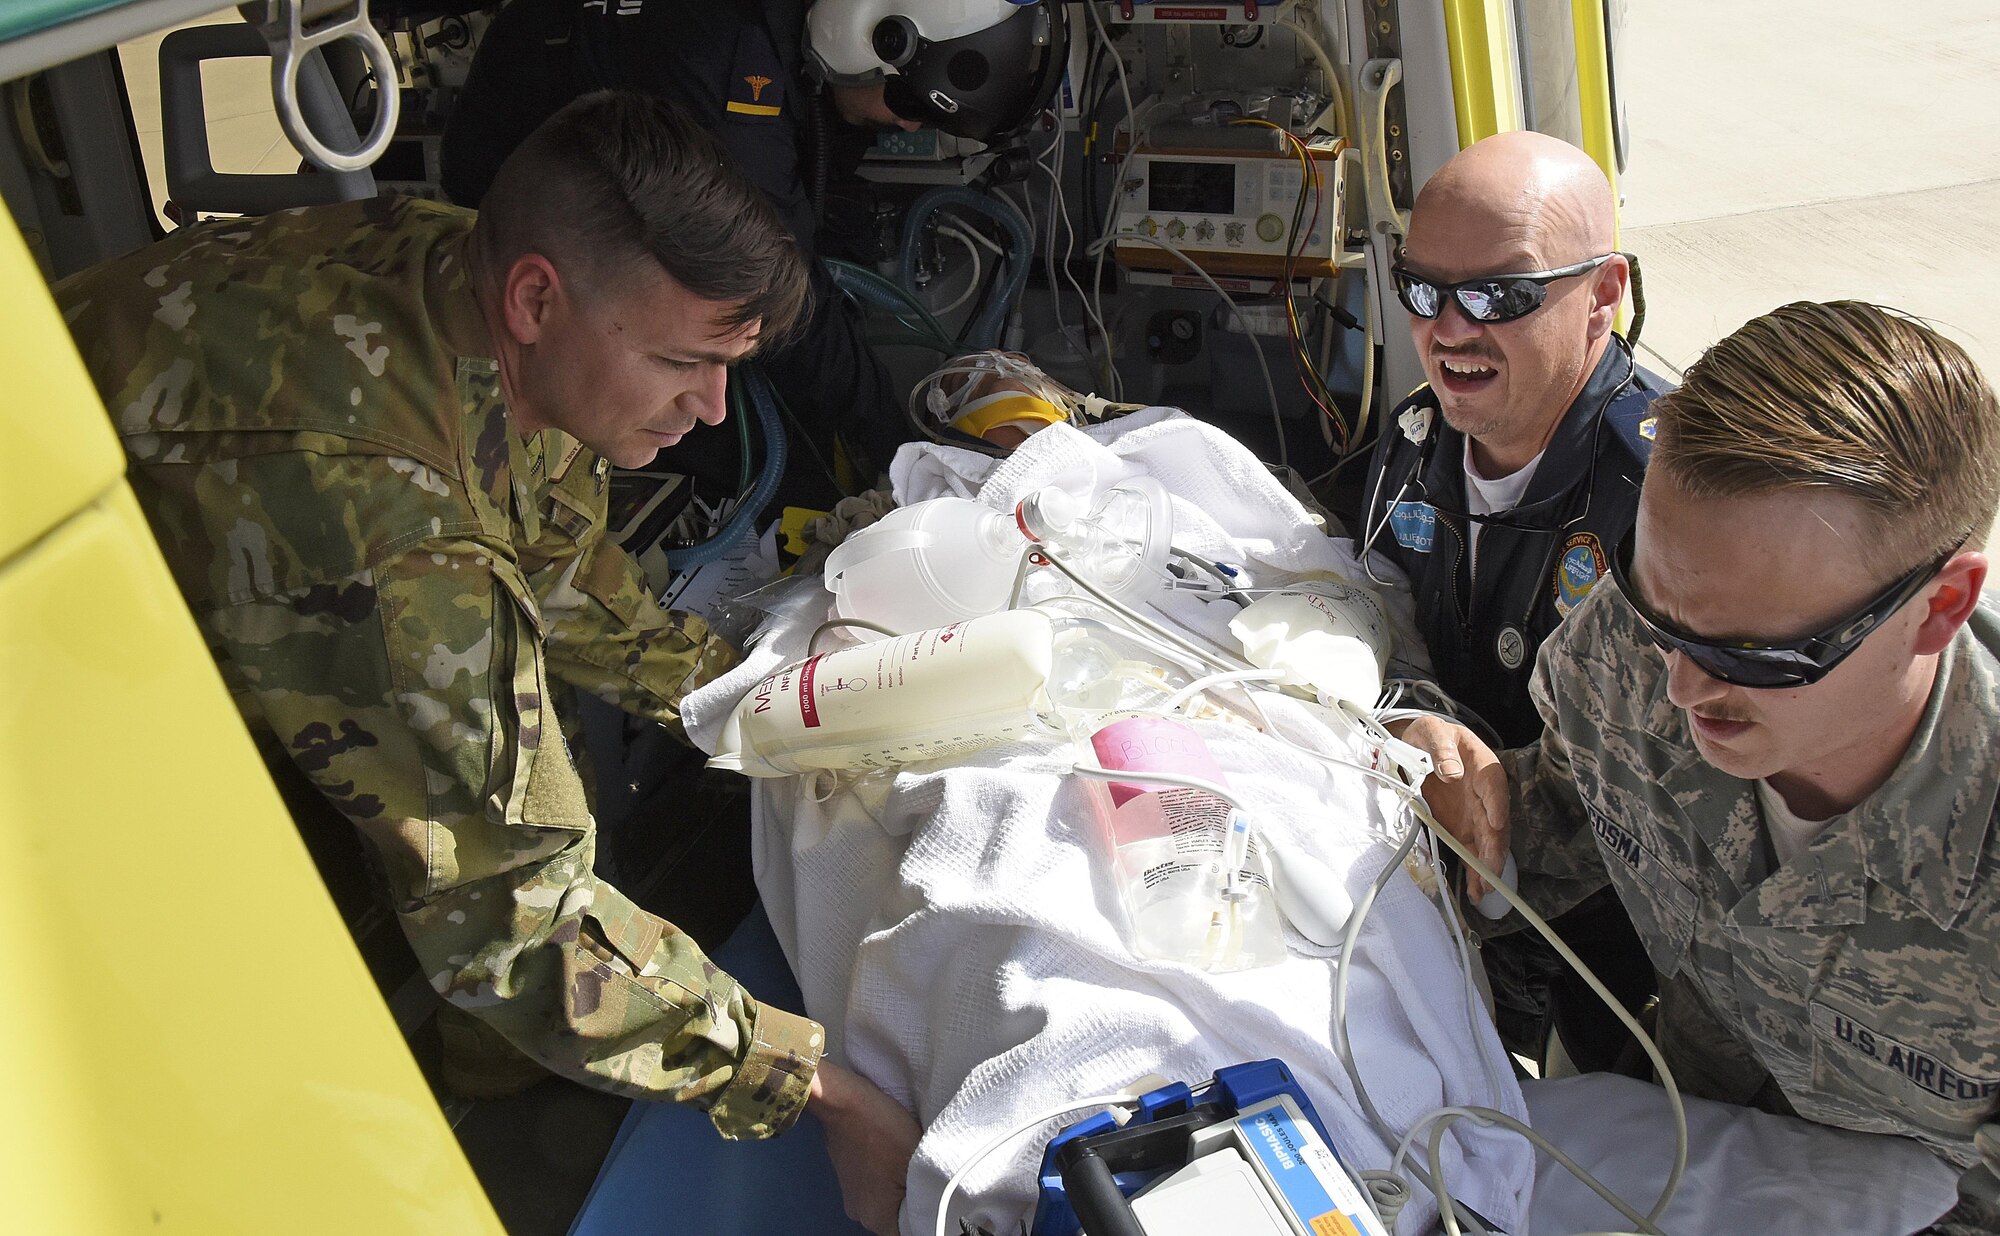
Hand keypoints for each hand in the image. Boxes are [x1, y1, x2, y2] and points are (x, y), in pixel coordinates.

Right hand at [810, 1059, 921, 1235]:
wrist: (846, 1102)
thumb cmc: (883, 1130)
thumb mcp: (917, 1160)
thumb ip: (929, 1191)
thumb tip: (938, 1205)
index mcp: (878, 1219)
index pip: (912, 1230)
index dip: (928, 1216)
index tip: (938, 1196)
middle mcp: (861, 1214)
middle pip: (899, 1219)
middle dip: (916, 1201)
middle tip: (930, 1176)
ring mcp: (853, 1196)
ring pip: (889, 1202)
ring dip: (902, 1188)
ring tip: (913, 1164)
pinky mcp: (850, 1178)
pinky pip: (877, 1188)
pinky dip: (889, 1178)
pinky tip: (897, 1158)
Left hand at [1389, 714, 1511, 900]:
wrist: (1418, 745)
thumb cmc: (1430, 735)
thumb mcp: (1432, 732)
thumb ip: (1441, 748)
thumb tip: (1452, 771)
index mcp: (1483, 767)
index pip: (1494, 786)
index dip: (1497, 805)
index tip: (1496, 823)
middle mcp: (1485, 795)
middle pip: (1495, 822)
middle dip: (1494, 848)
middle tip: (1490, 870)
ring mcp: (1475, 814)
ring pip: (1487, 843)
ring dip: (1487, 866)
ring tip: (1483, 890)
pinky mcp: (1463, 828)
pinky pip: (1472, 851)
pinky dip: (1474, 870)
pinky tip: (1475, 891)